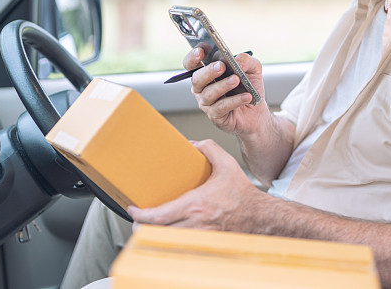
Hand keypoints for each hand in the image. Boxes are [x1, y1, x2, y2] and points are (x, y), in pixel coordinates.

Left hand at [127, 139, 262, 230]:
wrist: (258, 215)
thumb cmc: (241, 192)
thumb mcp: (226, 164)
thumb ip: (209, 149)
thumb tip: (192, 144)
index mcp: (196, 204)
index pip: (160, 215)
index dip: (141, 215)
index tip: (132, 209)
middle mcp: (196, 222)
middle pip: (158, 232)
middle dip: (142, 228)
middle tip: (136, 220)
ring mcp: (200, 235)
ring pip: (167, 242)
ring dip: (154, 236)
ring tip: (147, 227)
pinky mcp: (205, 242)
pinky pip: (181, 246)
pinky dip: (170, 242)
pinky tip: (166, 235)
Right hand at [185, 47, 269, 135]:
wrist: (256, 111)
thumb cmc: (248, 87)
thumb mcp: (252, 68)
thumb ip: (245, 60)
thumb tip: (237, 61)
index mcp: (206, 72)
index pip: (191, 64)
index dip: (192, 57)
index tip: (200, 51)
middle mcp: (202, 87)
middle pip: (197, 78)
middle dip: (209, 71)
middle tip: (221, 66)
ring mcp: (206, 103)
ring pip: (209, 93)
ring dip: (223, 85)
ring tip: (236, 80)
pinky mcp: (215, 115)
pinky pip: (222, 107)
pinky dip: (235, 100)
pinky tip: (246, 96)